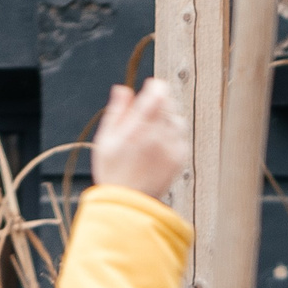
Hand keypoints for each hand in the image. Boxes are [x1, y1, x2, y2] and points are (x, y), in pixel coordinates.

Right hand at [90, 79, 187, 201]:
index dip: (157, 87)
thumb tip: (123, 88)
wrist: (129, 202)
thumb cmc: (113, 169)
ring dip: (168, 119)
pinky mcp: (180, 158)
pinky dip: (173, 135)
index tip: (154, 85)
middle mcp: (157, 136)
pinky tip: (159, 144)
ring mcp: (171, 148)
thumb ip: (117, 112)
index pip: (157, 96)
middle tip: (149, 110)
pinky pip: (181, 137)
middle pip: (169, 106)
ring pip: (177, 121)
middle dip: (161, 103)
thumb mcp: (106, 139)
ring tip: (153, 129)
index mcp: (136, 128)